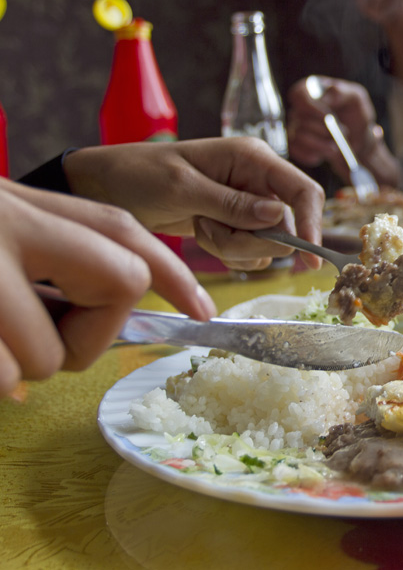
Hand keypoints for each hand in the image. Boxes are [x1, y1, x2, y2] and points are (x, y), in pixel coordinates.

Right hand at [0, 178, 214, 396]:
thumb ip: (52, 256)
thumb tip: (114, 303)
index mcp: (24, 207)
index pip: (123, 230)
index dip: (173, 275)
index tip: (203, 312)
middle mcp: (10, 223)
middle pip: (122, 282)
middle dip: (90, 334)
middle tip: (42, 339)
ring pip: (53, 354)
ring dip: (25, 364)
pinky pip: (7, 376)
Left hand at [62, 138, 325, 270]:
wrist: (107, 188)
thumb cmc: (140, 175)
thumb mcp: (184, 188)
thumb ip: (232, 204)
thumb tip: (279, 216)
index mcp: (252, 158)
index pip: (302, 191)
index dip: (311, 224)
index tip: (308, 259)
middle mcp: (257, 180)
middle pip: (286, 226)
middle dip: (251, 240)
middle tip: (211, 232)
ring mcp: (248, 204)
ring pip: (267, 244)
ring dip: (233, 247)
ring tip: (200, 227)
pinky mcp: (237, 223)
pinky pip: (250, 252)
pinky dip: (226, 252)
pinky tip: (201, 234)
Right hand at [287, 76, 396, 181]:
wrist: (357, 137)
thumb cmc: (355, 113)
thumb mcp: (356, 97)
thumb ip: (341, 92)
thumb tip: (326, 96)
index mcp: (310, 90)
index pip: (298, 95)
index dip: (311, 107)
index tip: (328, 115)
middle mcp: (298, 108)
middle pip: (300, 119)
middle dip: (325, 129)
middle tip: (344, 131)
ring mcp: (294, 127)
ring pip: (301, 137)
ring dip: (323, 144)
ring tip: (338, 144)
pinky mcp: (296, 145)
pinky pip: (299, 152)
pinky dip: (316, 154)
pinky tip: (327, 151)